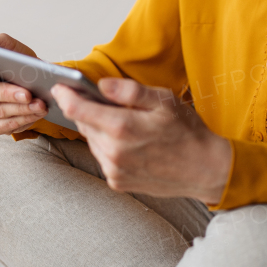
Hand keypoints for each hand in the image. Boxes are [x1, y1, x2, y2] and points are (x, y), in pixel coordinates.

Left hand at [53, 78, 231, 203]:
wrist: (205, 169)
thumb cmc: (187, 131)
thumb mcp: (163, 100)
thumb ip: (128, 91)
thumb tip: (100, 85)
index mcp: (122, 128)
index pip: (77, 109)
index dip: (65, 94)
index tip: (60, 86)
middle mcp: (113, 152)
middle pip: (82, 124)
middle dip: (86, 109)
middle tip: (99, 98)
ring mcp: (114, 170)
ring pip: (92, 140)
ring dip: (98, 128)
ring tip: (122, 121)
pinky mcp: (118, 182)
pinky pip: (102, 157)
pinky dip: (108, 145)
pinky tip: (129, 141)